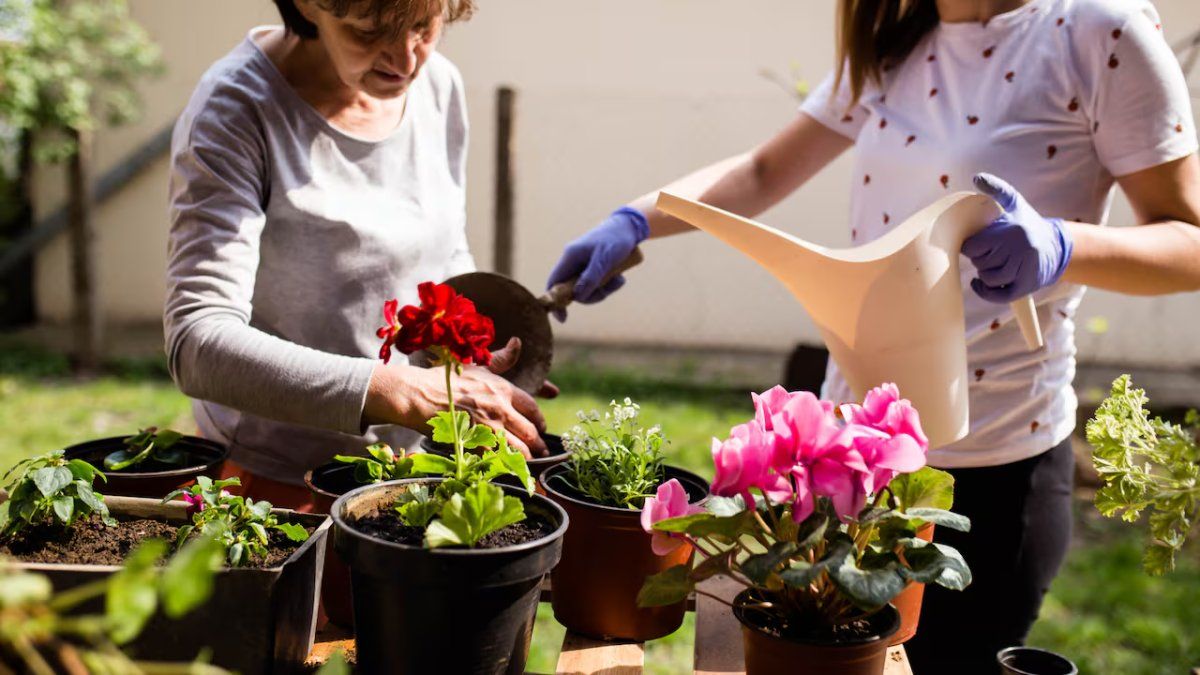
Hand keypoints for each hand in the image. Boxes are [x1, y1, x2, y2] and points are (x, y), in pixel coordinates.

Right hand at [364, 338, 548, 457]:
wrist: (418, 395)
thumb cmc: (445, 378)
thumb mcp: (477, 365)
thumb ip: (501, 359)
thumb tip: (518, 342)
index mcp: (503, 389)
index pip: (532, 408)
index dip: (540, 421)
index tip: (541, 428)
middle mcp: (500, 408)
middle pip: (530, 431)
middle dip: (539, 444)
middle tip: (541, 451)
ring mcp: (488, 426)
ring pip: (519, 449)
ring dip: (527, 457)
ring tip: (529, 462)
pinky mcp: (475, 442)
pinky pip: (498, 458)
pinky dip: (506, 465)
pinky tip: (508, 468)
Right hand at [545, 206, 648, 320]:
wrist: (630, 228)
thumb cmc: (615, 240)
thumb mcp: (604, 259)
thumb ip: (591, 277)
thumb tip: (578, 296)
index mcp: (570, 257)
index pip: (554, 282)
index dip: (555, 301)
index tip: (563, 318)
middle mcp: (574, 262)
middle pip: (573, 290)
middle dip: (591, 295)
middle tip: (606, 291)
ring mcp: (583, 265)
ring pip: (587, 289)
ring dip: (603, 289)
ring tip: (618, 279)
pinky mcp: (594, 268)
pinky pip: (597, 284)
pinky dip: (609, 284)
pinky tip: (620, 277)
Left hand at [962, 173, 1073, 302]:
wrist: (1056, 246)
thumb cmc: (1027, 224)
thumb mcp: (1015, 204)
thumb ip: (997, 189)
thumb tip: (977, 177)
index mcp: (1012, 230)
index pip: (974, 246)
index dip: (970, 246)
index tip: (976, 243)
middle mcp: (1020, 250)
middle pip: (980, 262)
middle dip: (979, 259)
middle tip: (988, 253)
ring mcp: (1024, 269)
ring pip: (989, 278)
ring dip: (984, 274)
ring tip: (990, 264)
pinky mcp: (1027, 285)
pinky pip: (998, 294)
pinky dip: (985, 291)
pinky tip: (979, 283)